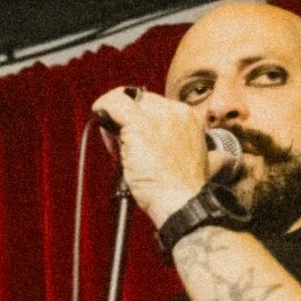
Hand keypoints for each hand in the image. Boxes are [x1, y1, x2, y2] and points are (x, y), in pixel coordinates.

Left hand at [90, 84, 217, 227]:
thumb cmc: (184, 189)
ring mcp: (156, 117)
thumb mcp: (202, 163)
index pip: (156, 105)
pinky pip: (114, 103)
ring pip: (125, 99)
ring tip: (109, 131)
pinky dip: (103, 106)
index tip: (132, 133)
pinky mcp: (137, 126)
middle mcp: (173, 112)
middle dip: (127, 116)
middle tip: (118, 137)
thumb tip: (184, 149)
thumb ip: (196, 151)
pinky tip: (98, 112)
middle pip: (141, 101)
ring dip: (113, 112)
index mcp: (187, 118)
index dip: (141, 117)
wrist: (181, 200)